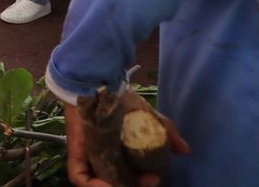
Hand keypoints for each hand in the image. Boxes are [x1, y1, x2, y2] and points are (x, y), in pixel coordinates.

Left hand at [65, 91, 189, 186]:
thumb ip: (166, 132)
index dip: (142, 182)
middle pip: (115, 181)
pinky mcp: (74, 153)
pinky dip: (92, 186)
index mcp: (120, 154)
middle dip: (134, 186)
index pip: (129, 177)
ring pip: (97, 183)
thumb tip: (185, 149)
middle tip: (149, 181)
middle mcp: (103, 158)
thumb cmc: (120, 99)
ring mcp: (87, 157)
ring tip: (132, 185)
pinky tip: (108, 185)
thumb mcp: (147, 117)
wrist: (96, 82)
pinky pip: (79, 177)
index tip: (155, 178)